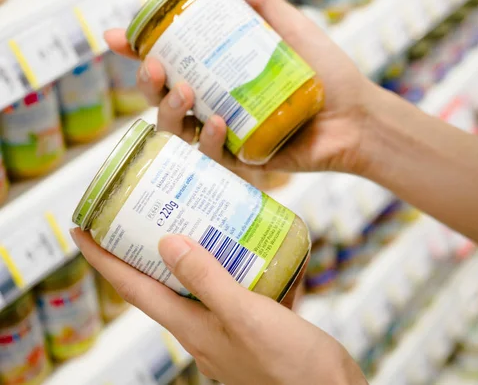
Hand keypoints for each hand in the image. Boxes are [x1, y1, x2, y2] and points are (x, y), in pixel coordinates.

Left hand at [71, 229, 365, 384]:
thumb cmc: (290, 367)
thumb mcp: (246, 316)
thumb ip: (208, 281)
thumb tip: (167, 245)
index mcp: (193, 328)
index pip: (134, 289)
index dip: (104, 260)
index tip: (83, 231)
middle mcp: (205, 329)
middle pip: (162, 284)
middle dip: (145, 250)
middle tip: (140, 213)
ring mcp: (230, 329)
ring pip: (202, 284)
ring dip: (195, 254)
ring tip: (197, 220)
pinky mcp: (256, 326)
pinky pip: (237, 289)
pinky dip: (239, 267)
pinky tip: (256, 249)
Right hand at [105, 0, 376, 175]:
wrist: (357, 116)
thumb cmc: (327, 73)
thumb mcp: (291, 29)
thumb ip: (259, 2)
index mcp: (223, 73)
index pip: (172, 61)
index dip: (139, 51)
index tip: (116, 38)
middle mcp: (218, 102)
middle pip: (164, 96)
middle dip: (148, 82)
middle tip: (155, 66)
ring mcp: (227, 133)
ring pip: (177, 129)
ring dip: (169, 110)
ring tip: (182, 91)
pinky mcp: (241, 160)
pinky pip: (210, 155)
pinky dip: (207, 139)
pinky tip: (217, 123)